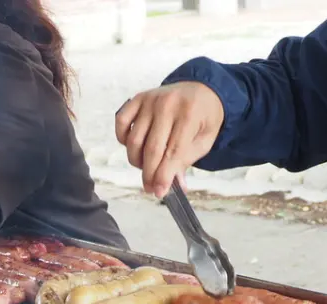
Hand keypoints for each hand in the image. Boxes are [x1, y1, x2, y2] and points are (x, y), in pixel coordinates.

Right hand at [115, 82, 223, 196]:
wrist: (202, 89)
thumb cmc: (204, 117)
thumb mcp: (205, 140)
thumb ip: (187, 161)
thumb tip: (175, 186)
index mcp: (189, 114)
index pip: (172, 152)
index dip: (164, 175)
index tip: (159, 192)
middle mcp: (167, 104)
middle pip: (151, 149)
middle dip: (149, 174)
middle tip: (150, 188)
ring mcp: (150, 100)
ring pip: (134, 140)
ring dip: (136, 160)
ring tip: (146, 167)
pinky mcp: (138, 98)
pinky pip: (121, 122)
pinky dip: (123, 139)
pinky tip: (135, 147)